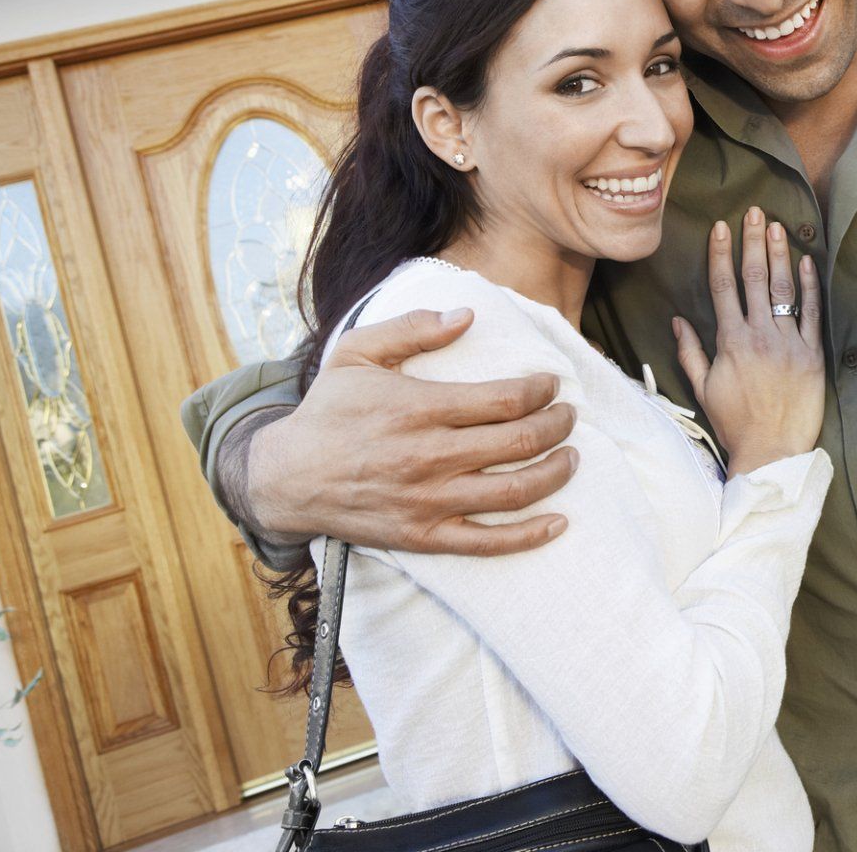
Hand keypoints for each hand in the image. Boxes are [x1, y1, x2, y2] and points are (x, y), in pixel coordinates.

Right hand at [246, 309, 577, 554]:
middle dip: (558, 426)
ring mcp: (428, 501)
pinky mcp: (423, 536)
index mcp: (419, 408)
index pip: (504, 400)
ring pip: (513, 491)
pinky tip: (560, 522)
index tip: (551, 385)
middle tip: (569, 416)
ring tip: (571, 456)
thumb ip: (412, 328)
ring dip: (555, 473)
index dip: (540, 391)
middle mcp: (428, 456)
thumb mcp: (357, 353)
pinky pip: (487, 541)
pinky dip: (530, 535)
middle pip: (519, 442)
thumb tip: (467, 315)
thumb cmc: (328, 410)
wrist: (285, 478)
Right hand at [672, 208, 823, 477]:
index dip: (721, 253)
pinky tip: (806, 262)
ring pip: (783, 289)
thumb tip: (678, 319)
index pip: (723, 286)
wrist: (772, 451)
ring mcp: (788, 343)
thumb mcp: (703, 387)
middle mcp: (759, 336)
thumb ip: (690, 351)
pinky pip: (811, 313)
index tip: (721, 227)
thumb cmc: (735, 422)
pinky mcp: (813, 355)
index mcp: (730, 342)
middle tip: (754, 212)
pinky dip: (809, 286)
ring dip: (779, 255)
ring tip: (776, 227)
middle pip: (754, 278)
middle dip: (752, 242)